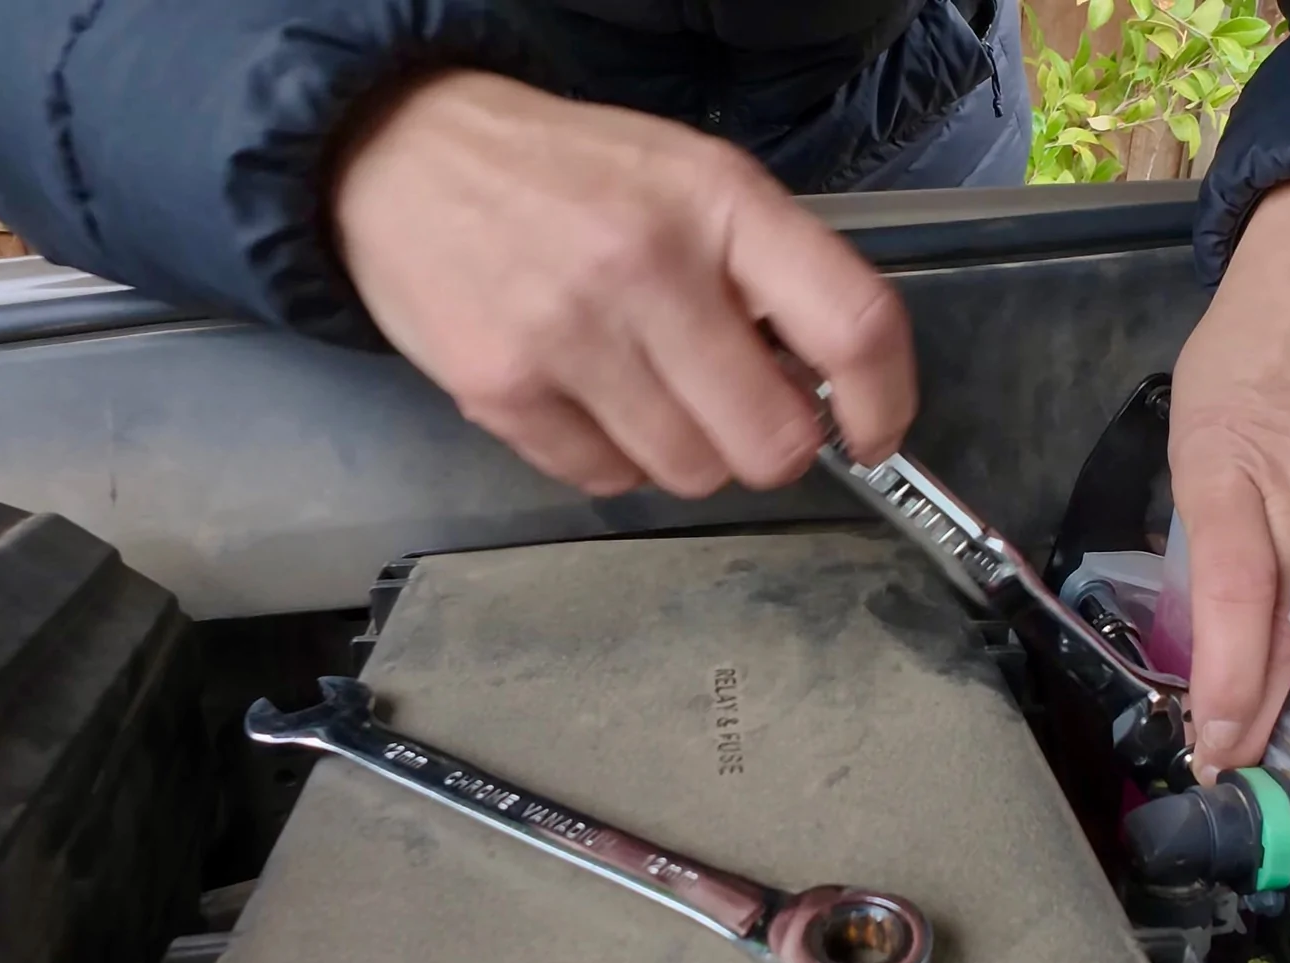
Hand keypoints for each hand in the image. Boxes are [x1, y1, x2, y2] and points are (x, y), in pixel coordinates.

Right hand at [331, 70, 915, 496]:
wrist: (405, 156)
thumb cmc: (570, 176)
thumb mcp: (694, 182)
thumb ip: (770, 274)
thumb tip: (832, 392)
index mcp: (719, 203)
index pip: (850, 325)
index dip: (884, 402)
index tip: (874, 435)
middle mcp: (648, 268)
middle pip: (772, 439)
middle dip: (771, 442)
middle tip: (740, 407)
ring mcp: (569, 335)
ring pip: (693, 474)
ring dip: (689, 450)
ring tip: (649, 385)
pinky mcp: (501, 390)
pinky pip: (607, 481)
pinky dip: (612, 456)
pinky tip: (586, 393)